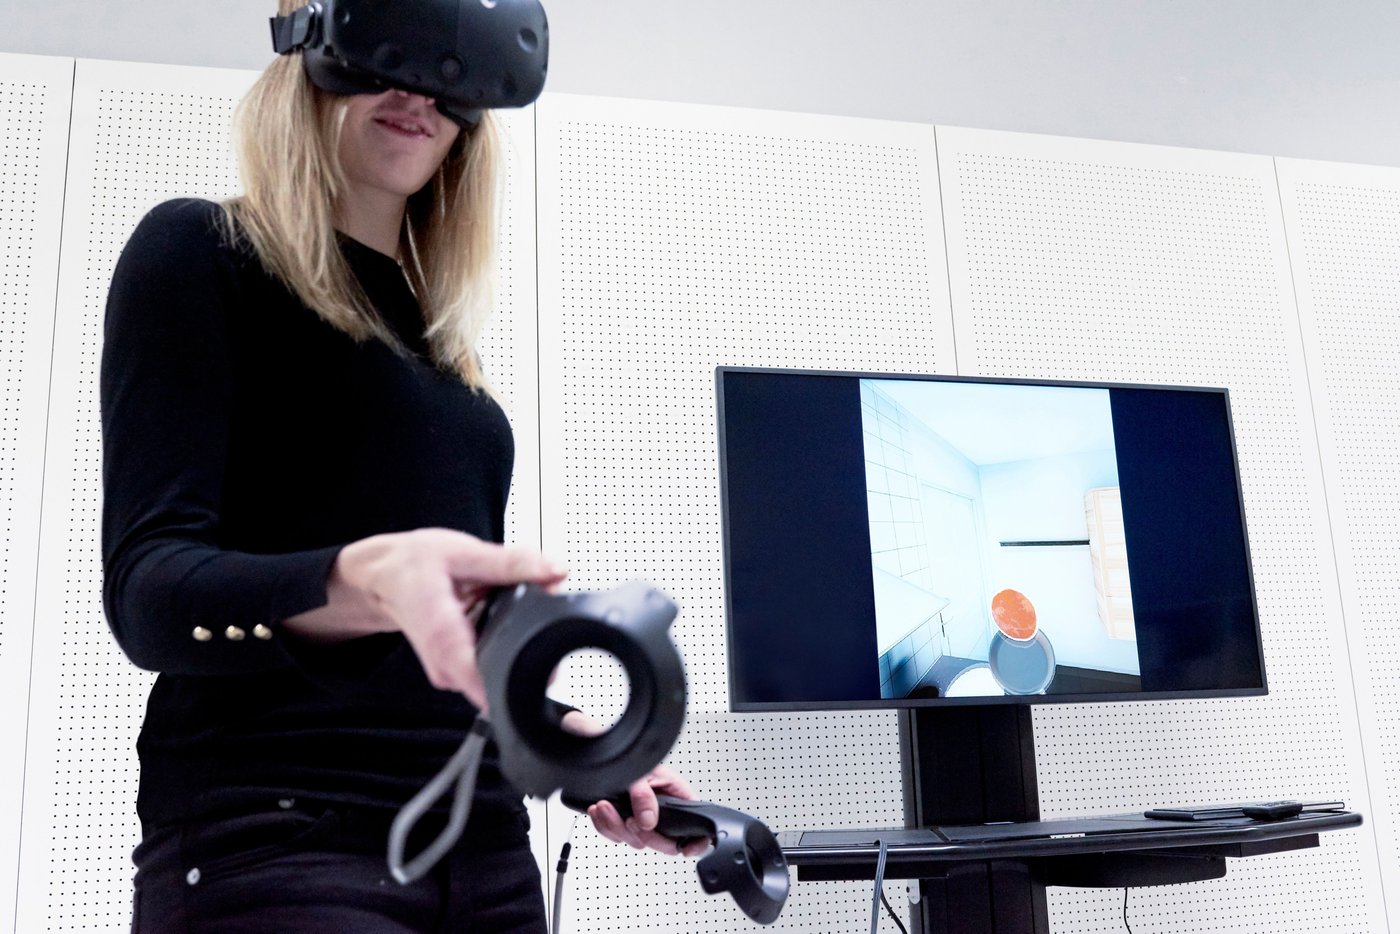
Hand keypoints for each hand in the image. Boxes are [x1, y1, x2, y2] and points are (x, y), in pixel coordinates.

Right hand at [286, 528, 566, 709]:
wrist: (384, 578)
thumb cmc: (413, 565)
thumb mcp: (463, 553)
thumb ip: (512, 563)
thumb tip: (556, 570)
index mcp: (442, 634)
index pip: (481, 678)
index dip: (519, 677)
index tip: (547, 667)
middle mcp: (444, 663)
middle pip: (499, 679)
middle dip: (529, 651)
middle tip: (533, 612)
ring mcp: (448, 673)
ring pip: (497, 673)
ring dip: (514, 645)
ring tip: (499, 607)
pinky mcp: (454, 673)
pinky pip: (489, 667)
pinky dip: (500, 643)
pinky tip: (490, 617)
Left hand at [584, 763, 709, 856]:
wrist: (607, 755)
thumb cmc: (632, 756)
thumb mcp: (642, 772)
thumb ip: (644, 796)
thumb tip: (648, 821)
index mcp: (677, 796)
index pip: (696, 826)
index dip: (696, 842)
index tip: (686, 850)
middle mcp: (663, 811)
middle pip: (664, 843)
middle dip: (643, 835)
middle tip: (630, 819)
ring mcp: (644, 819)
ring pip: (637, 841)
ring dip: (617, 826)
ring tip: (605, 806)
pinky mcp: (625, 823)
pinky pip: (617, 836)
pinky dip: (605, 825)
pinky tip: (600, 810)